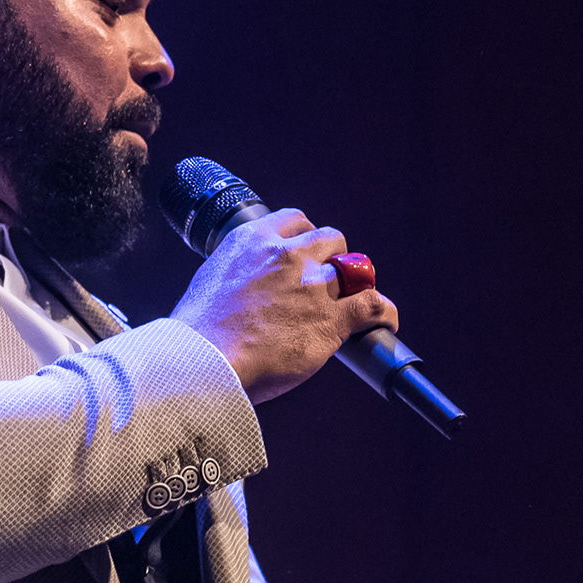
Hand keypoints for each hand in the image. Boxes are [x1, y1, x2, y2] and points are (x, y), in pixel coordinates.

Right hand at [170, 209, 397, 403]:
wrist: (203, 361)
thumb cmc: (199, 332)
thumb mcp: (213, 279)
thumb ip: (239, 273)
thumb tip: (248, 284)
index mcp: (253, 241)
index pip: (295, 221)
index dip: (306, 238)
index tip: (306, 254)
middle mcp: (286, 256)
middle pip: (330, 238)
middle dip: (333, 257)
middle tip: (326, 282)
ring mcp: (311, 286)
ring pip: (354, 269)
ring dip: (355, 284)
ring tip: (354, 301)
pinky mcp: (329, 319)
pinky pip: (372, 304)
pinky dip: (382, 311)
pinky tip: (382, 319)